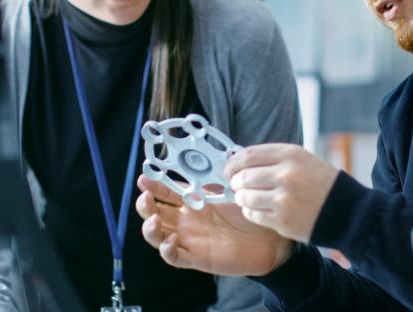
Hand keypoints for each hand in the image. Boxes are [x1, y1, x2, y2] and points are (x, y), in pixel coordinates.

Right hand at [136, 175, 292, 275]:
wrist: (268, 237)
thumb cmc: (249, 211)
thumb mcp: (228, 189)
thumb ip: (212, 177)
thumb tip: (199, 155)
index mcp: (191, 201)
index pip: (164, 192)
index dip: (152, 185)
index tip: (144, 178)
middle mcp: (185, 220)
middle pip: (153, 213)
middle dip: (144, 205)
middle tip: (146, 197)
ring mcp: (188, 239)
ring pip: (157, 237)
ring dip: (149, 229)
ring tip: (154, 220)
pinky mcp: (196, 258)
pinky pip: (174, 257)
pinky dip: (167, 250)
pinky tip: (172, 241)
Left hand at [225, 143, 339, 242]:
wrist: (347, 212)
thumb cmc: (322, 185)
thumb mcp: (303, 160)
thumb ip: (274, 158)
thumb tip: (239, 160)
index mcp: (292, 154)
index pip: (249, 155)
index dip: (233, 163)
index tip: (229, 168)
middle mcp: (286, 174)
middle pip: (244, 176)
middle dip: (235, 182)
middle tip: (236, 185)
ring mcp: (283, 198)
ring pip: (245, 196)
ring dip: (242, 198)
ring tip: (247, 198)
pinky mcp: (282, 220)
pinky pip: (253, 214)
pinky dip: (250, 212)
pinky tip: (258, 209)